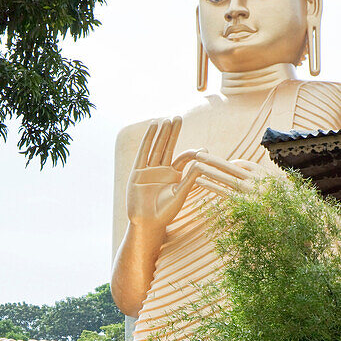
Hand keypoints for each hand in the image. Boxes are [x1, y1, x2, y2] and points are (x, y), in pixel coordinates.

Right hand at [127, 118, 259, 233]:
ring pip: (156, 148)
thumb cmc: (165, 212)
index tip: (202, 150)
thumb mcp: (181, 193)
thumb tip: (202, 161)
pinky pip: (143, 153)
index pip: (183, 158)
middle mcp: (161, 170)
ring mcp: (149, 170)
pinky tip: (153, 127)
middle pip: (168, 147)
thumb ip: (191, 177)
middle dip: (173, 133)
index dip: (191, 153)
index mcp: (174, 176)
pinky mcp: (138, 172)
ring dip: (161, 134)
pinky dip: (148, 139)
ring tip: (167, 120)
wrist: (147, 223)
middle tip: (178, 118)